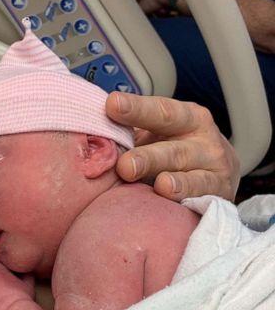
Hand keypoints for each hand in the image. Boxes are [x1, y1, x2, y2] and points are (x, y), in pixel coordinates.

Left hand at [107, 92, 239, 200]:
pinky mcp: (220, 196)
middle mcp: (204, 141)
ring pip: (193, 177)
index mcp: (186, 117)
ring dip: (176, 183)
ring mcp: (215, 170)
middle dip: (148, 157)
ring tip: (161, 185)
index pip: (160, 112)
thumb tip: (89, 129)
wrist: (219, 174)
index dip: (137, 109)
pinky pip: (203, 200)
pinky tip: (178, 204)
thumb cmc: (175, 149)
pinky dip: (191, 202)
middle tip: (124, 165)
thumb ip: (130, 133)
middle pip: (173, 149)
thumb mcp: (157, 135)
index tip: (111, 105)